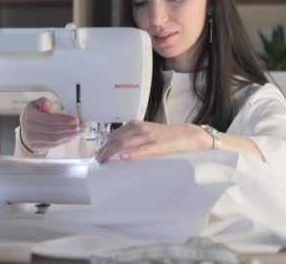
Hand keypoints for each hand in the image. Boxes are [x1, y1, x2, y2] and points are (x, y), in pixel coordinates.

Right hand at [20, 97, 85, 151]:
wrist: (24, 131)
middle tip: (82, 125)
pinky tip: (72, 136)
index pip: (50, 119)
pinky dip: (65, 141)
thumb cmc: (32, 116)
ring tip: (80, 131)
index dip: (64, 120)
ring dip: (70, 135)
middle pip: (54, 130)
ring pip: (55, 139)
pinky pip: (54, 145)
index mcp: (30, 117)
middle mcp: (31, 130)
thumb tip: (48, 104)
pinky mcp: (39, 147)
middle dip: (70, 128)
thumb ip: (42, 102)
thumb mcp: (34, 105)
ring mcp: (34, 140)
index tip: (76, 119)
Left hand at [95, 120, 211, 162]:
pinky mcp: (159, 145)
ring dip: (112, 152)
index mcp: (136, 125)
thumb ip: (133, 137)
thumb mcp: (147, 132)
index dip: (104, 144)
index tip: (98, 154)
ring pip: (125, 143)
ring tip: (104, 160)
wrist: (187, 134)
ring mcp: (149, 136)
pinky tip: (124, 158)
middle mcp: (140, 128)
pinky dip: (132, 153)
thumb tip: (118, 150)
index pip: (114, 134)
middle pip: (116, 139)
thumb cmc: (166, 136)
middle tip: (97, 160)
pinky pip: (143, 149)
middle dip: (105, 150)